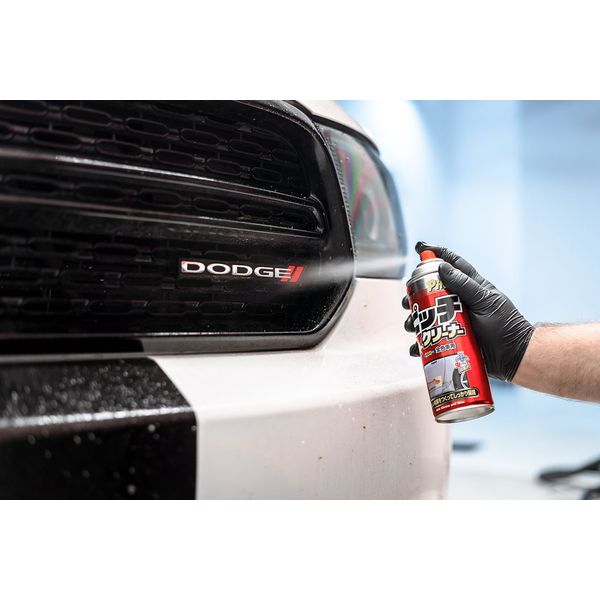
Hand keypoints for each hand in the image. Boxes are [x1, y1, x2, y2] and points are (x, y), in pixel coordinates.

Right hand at [403, 242, 534, 380]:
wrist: (512, 356)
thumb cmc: (504, 325)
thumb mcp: (485, 301)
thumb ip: (464, 284)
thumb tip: (442, 267)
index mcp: (469, 287)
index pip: (451, 264)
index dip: (436, 254)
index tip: (420, 248)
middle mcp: (458, 302)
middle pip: (429, 292)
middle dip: (415, 295)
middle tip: (408, 301)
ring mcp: (452, 321)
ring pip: (424, 317)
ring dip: (413, 321)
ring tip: (411, 326)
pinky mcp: (449, 340)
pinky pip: (429, 342)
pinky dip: (419, 345)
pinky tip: (416, 347)